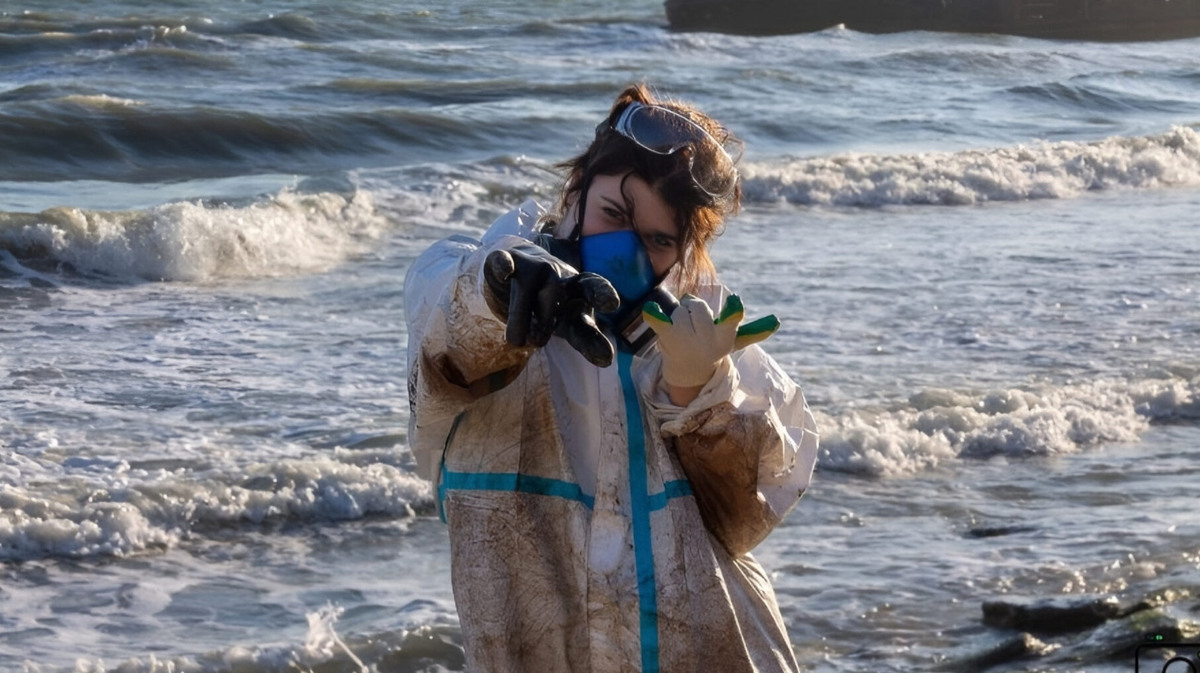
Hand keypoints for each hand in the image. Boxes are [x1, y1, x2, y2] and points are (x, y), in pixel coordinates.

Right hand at [484, 244, 619, 366]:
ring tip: (516, 341)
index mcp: (579, 288)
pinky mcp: (508, 261)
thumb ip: (587, 340)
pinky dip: (503, 266)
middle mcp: (558, 274)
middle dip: (546, 320)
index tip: (612, 303)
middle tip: (538, 341)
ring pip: (526, 290)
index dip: (602, 293)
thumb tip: (607, 361)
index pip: (593, 288)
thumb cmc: (552, 305)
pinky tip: (505, 270)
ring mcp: (532, 266)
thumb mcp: (570, 323)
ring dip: (520, 316)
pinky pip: (504, 262)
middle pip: (553, 295)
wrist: (519, 271)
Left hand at [642, 294, 779, 388]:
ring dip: (678, 314)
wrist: (687, 372)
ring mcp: (686, 339)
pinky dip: (654, 316)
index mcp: (724, 338)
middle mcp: (706, 340)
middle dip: (693, 310)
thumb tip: (777, 322)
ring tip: (680, 331)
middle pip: (698, 306)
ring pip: (681, 308)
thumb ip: (753, 331)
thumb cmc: (711, 350)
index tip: (736, 302)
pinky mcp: (667, 338)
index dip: (733, 312)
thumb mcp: (732, 341)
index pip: (730, 323)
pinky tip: (650, 310)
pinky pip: (660, 322)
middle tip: (693, 325)